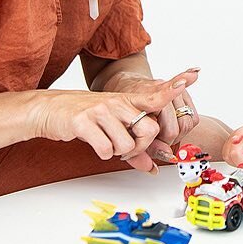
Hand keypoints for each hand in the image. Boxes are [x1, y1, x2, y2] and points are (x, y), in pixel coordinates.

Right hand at [28, 70, 197, 172]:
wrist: (49, 109)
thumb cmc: (86, 118)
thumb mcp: (114, 126)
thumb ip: (136, 145)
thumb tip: (154, 167)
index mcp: (127, 100)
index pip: (156, 94)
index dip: (174, 88)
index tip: (192, 75)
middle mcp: (117, 102)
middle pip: (150, 129)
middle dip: (143, 146)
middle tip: (130, 148)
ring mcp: (101, 110)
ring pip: (128, 144)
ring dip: (120, 152)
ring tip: (108, 143)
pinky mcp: (84, 121)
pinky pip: (106, 148)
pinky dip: (103, 153)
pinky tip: (96, 143)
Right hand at [222, 121, 242, 168]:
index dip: (238, 136)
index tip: (235, 141)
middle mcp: (240, 133)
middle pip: (232, 149)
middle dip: (240, 161)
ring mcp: (234, 139)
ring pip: (227, 154)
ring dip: (237, 163)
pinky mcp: (232, 145)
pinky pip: (227, 156)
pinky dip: (235, 162)